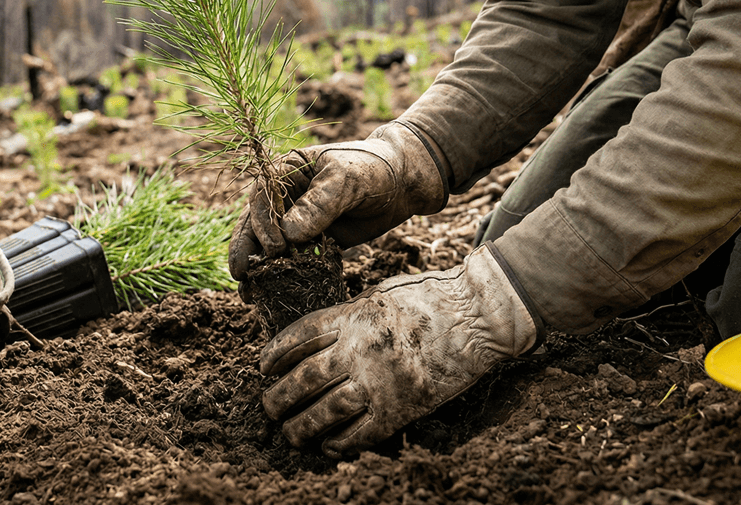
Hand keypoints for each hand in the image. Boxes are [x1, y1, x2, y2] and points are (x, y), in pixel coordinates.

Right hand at [228, 121, 447, 280]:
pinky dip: (282, 277)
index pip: (262, 199)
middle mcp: (284, 198)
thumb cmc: (372, 169)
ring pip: (268, 246)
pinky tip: (271, 295)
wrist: (402, 184)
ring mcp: (296, 221)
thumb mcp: (346, 181)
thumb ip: (318, 205)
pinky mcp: (312, 241)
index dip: (262, 225)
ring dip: (258, 269)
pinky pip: (292, 260)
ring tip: (248, 294)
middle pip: (255, 225)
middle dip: (246, 250)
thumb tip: (289, 236)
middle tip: (241, 275)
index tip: (274, 248)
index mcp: (285, 173)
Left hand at [259, 248, 538, 456]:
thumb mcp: (378, 295)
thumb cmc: (429, 299)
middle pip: (304, 379)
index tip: (263, 367)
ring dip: (302, 427)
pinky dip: (341, 443)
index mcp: (353, 317)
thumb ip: (346, 316)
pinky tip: (328, 445)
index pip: (299, 337)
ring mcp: (381, 381)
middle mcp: (361, 349)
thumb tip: (315, 340)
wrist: (478, 318)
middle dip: (279, 398)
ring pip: (327, 411)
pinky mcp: (403, 407)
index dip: (275, 354)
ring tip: (291, 434)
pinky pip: (362, 433)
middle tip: (269, 408)